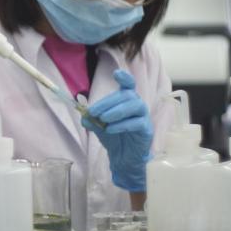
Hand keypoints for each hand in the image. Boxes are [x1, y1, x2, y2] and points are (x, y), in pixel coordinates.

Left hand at [82, 69, 152, 192]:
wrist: (123, 157)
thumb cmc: (114, 137)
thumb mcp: (98, 127)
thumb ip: (92, 119)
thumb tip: (84, 116)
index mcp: (126, 101)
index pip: (128, 85)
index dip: (125, 78)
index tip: (116, 73)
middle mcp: (137, 105)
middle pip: (127, 95)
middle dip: (109, 102)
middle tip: (94, 112)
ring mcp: (143, 116)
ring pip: (135, 105)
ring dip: (116, 111)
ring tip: (103, 120)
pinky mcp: (146, 129)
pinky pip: (137, 123)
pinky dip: (122, 125)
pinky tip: (110, 130)